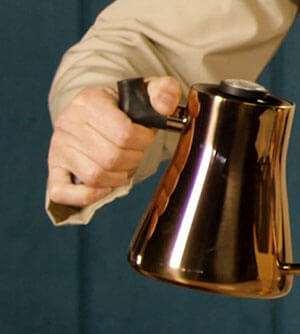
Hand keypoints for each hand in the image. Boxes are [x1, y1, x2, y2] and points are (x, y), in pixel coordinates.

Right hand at [46, 76, 180, 208]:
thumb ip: (164, 92)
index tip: (144, 136)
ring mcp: (59, 147)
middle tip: (135, 152)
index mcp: (90, 100)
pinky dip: (88, 195)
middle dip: (134, 159)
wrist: (96, 112)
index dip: (144, 141)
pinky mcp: (55, 168)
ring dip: (118, 176)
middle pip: (112, 157)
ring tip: (123, 164)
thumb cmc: (124, 107)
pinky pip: (63, 192)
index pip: (124, 133)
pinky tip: (105, 187)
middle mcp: (68, 122)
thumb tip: (164, 105)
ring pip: (95, 176)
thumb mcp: (147, 92)